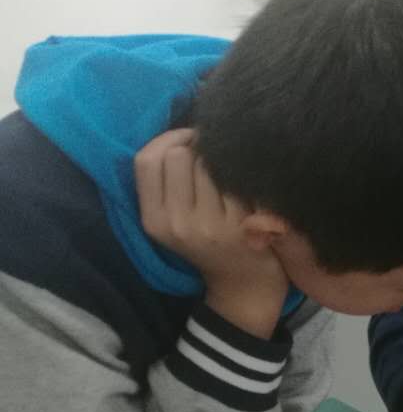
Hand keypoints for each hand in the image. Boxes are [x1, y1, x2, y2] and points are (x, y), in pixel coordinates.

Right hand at [135, 129, 288, 338]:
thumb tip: (178, 127)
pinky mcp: (241, 226)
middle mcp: (177, 225)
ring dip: (220, 157)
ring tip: (228, 168)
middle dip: (195, 145)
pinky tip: (247, 180)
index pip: (147, 159)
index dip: (167, 138)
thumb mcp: (173, 220)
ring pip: (208, 162)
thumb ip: (166, 182)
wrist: (244, 284)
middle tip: (211, 151)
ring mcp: (210, 226)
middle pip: (178, 155)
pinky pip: (236, 177)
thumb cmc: (208, 242)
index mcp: (154, 221)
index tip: (187, 139)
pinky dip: (242, 172)